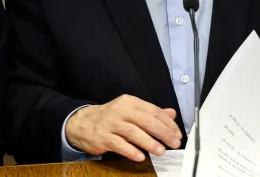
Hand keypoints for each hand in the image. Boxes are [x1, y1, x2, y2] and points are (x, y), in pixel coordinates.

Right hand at [65, 94, 181, 161]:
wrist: (82, 122)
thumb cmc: (111, 118)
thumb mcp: (130, 111)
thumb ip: (151, 113)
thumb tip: (171, 113)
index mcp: (129, 102)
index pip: (152, 111)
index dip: (167, 123)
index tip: (177, 134)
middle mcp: (120, 111)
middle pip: (145, 120)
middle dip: (162, 132)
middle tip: (174, 143)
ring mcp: (110, 124)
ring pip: (132, 132)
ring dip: (148, 142)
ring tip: (160, 151)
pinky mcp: (102, 137)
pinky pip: (118, 144)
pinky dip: (130, 150)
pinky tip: (140, 156)